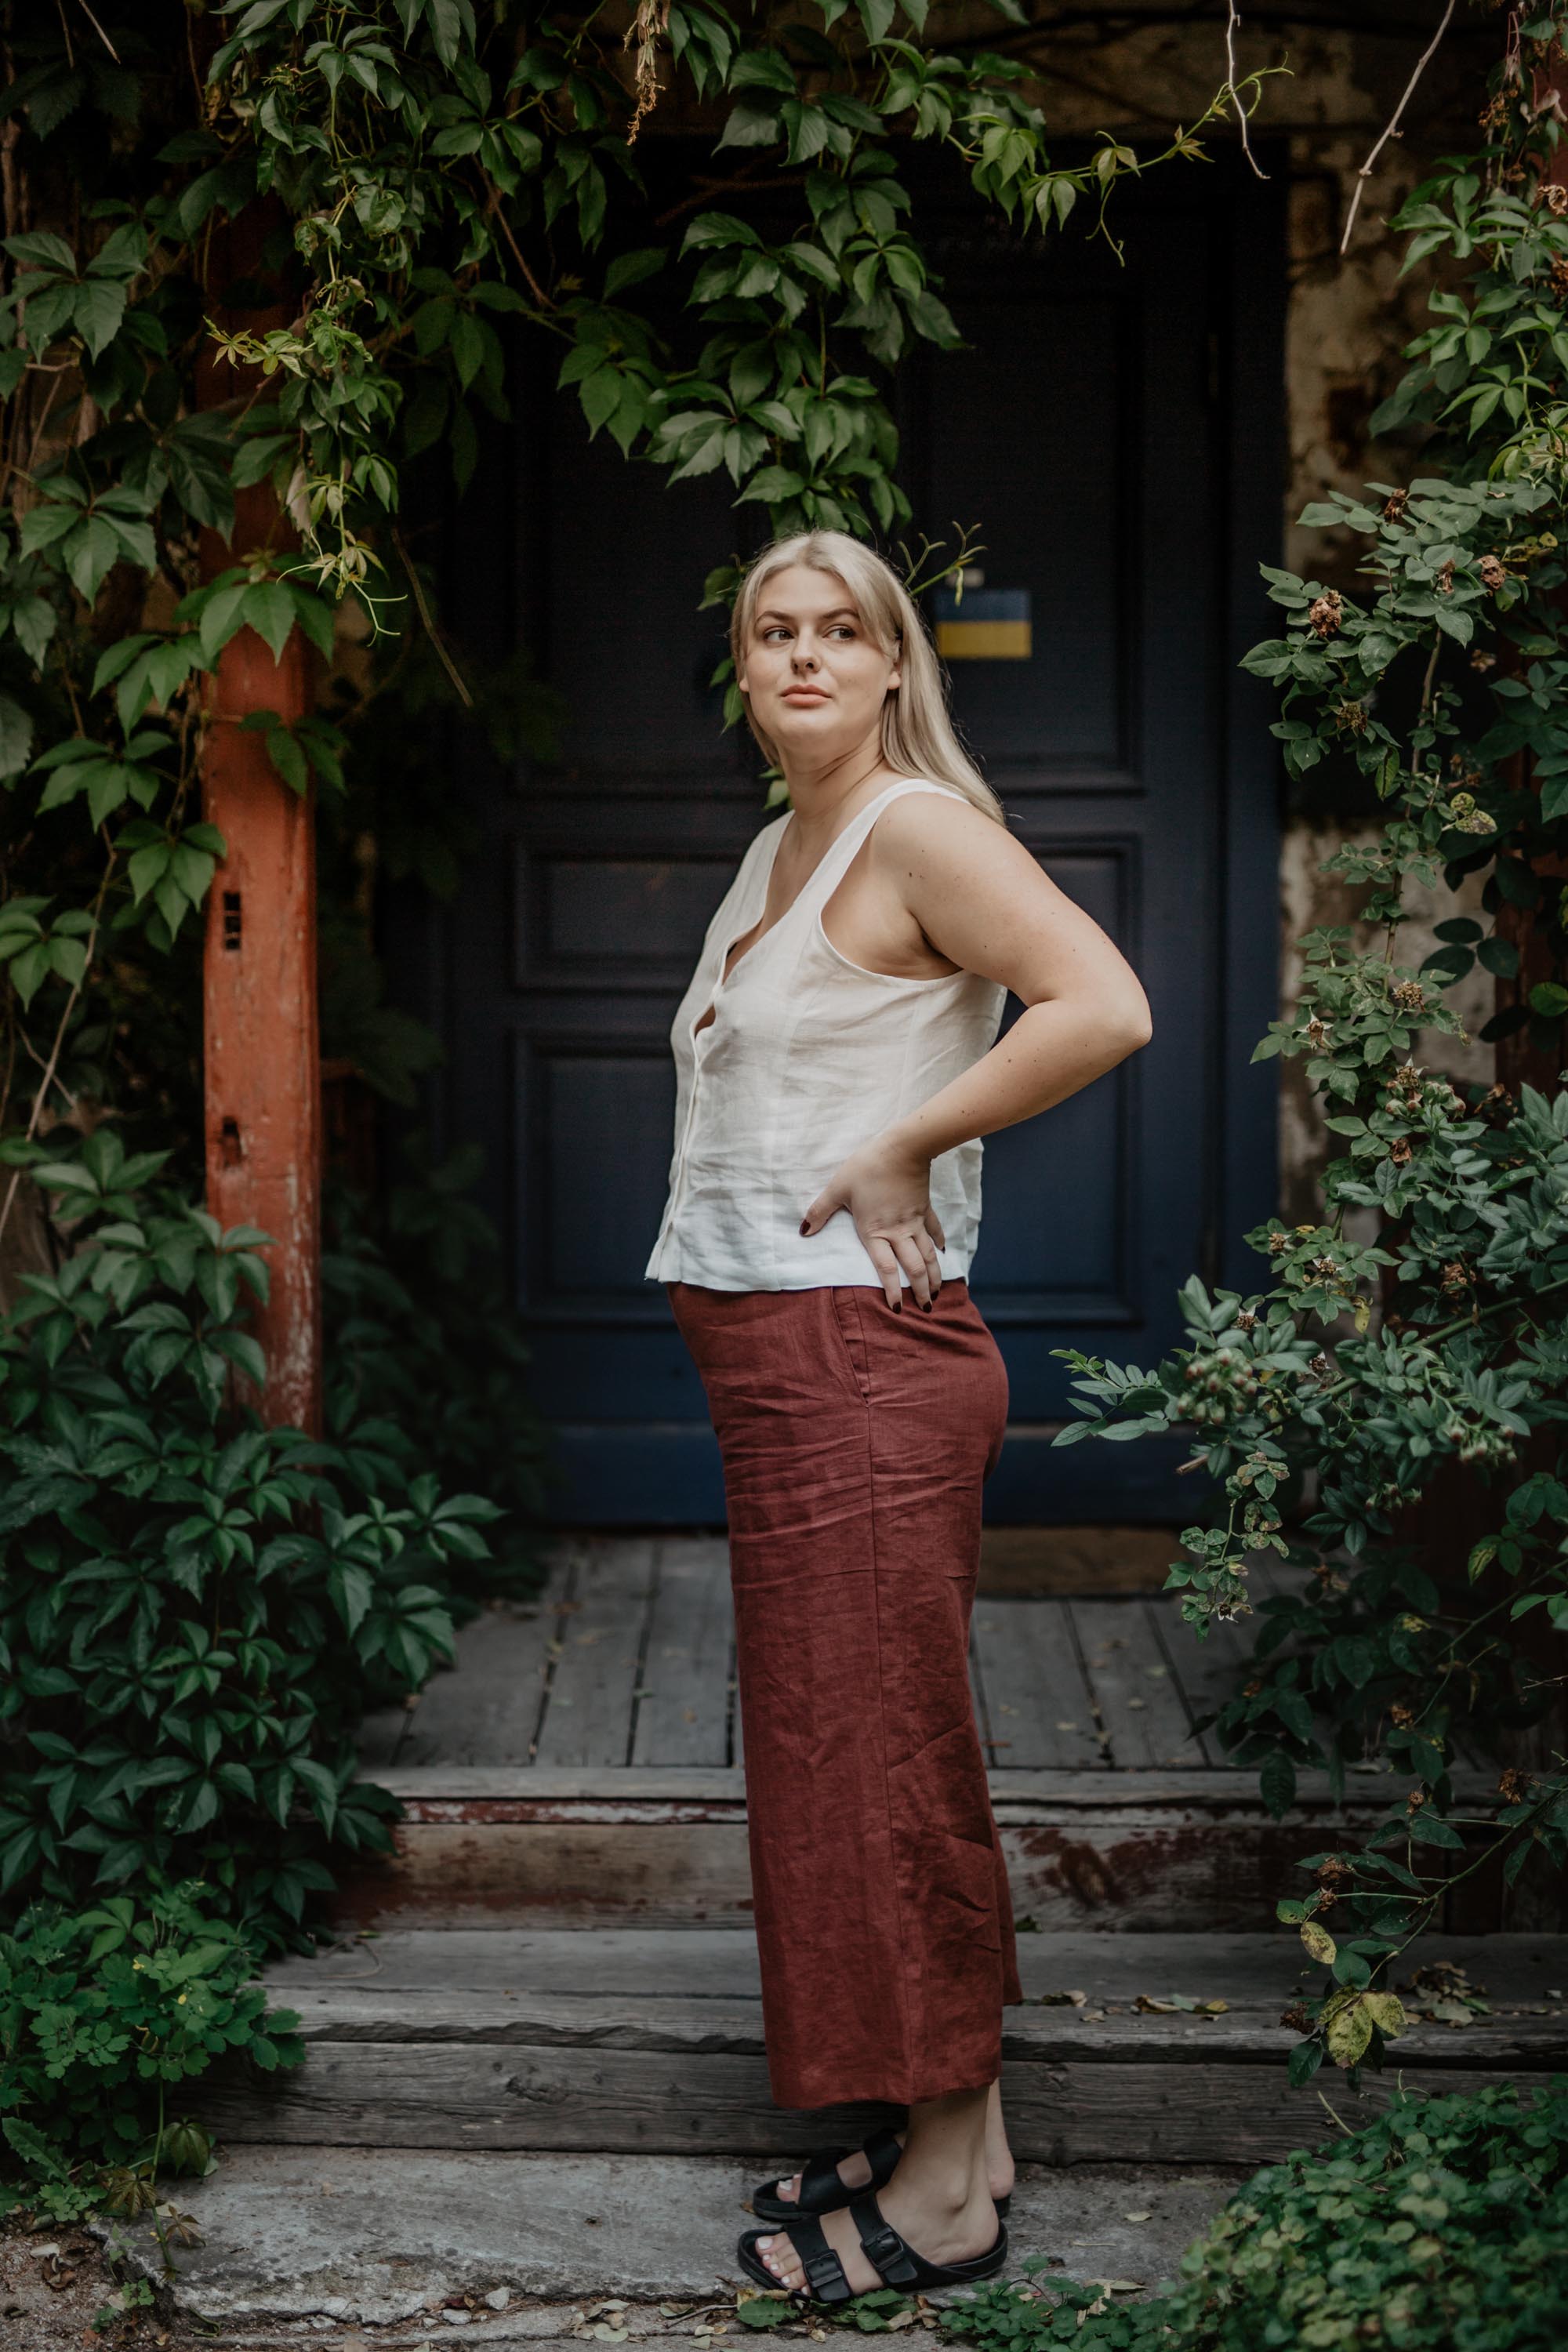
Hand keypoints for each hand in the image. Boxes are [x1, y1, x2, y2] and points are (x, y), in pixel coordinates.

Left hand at [800, 1135, 946, 1310]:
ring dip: (934, 1274)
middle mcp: (898, 1231)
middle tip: (925, 1309)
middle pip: (913, 1267)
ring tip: (937, 1292)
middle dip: (920, 1290)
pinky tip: (943, 1252)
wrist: (902, 1148)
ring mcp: (914, 1220)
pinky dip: (939, 1243)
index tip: (895, 1308)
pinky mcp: (924, 1207)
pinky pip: (934, 1230)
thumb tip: (804, 1231)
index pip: (885, 1268)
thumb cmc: (867, 1167)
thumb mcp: (837, 1188)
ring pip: (928, 1254)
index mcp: (875, 1231)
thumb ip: (820, 1211)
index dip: (891, 1291)